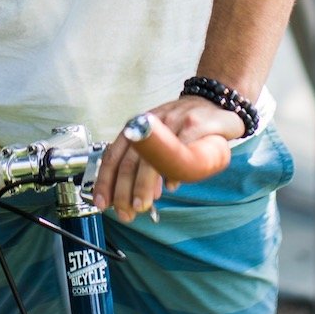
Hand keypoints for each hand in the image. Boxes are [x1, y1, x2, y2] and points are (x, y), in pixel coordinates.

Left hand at [93, 96, 242, 222]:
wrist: (212, 102)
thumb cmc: (181, 124)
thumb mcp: (159, 140)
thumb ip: (146, 165)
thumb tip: (136, 198)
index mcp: (137, 128)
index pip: (114, 156)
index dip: (105, 181)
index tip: (102, 203)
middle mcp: (150, 124)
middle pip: (130, 161)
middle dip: (124, 191)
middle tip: (125, 212)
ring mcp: (171, 122)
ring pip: (152, 158)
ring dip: (143, 185)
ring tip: (142, 204)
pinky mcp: (194, 125)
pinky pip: (180, 151)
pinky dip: (174, 171)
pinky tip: (172, 186)